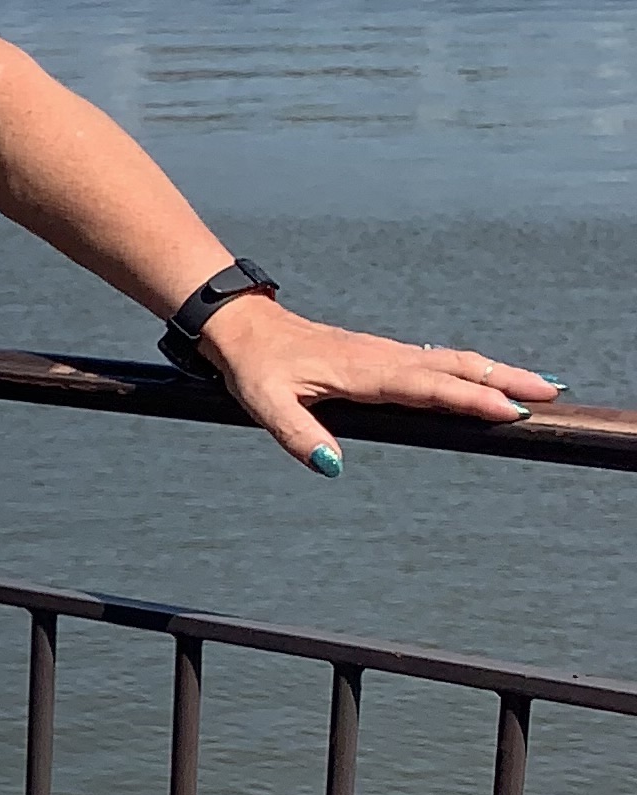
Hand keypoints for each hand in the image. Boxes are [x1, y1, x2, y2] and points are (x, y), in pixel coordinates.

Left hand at [197, 297, 555, 471]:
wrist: (244, 327)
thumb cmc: (254, 367)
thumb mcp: (264, 404)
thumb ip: (297, 436)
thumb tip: (332, 467)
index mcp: (363, 372)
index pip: (428, 388)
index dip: (470, 400)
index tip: (511, 411)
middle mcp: (383, 359)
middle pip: (455, 369)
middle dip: (504, 382)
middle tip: (550, 395)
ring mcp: (385, 355)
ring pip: (451, 361)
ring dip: (495, 372)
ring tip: (538, 385)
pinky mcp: (381, 356)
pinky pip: (436, 361)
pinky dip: (470, 369)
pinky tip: (485, 377)